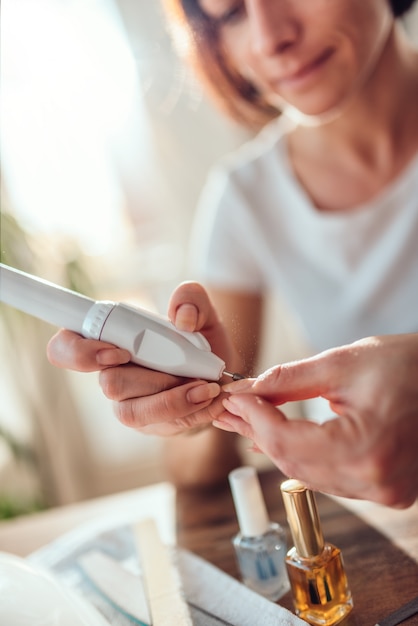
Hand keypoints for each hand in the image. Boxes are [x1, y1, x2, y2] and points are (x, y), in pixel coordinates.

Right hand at [47, 282, 236, 434]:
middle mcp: (111, 374)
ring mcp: (128, 404)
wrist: (218, 377)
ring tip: (206, 387)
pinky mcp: (150, 424)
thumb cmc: (197, 341)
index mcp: (108, 340)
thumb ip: (192, 299)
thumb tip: (183, 318)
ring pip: (133, 412)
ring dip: (173, 399)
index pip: (64, 348)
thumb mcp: (201, 310)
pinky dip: (193, 411)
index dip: (80, 353)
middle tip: (187, 367)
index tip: (121, 352)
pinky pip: (162, 426)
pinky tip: (212, 399)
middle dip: (153, 376)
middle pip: (110, 383)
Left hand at [214, 334, 417, 507]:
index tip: (234, 398)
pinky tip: (282, 438)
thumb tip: (249, 390)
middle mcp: (377, 481)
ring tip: (249, 421)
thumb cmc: (411, 366)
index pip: (288, 441)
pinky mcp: (387, 488)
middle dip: (259, 432)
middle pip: (294, 463)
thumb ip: (290, 380)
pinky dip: (303, 456)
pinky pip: (332, 478)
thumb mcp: (344, 363)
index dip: (255, 417)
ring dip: (277, 446)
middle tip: (233, 410)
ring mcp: (385, 490)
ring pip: (309, 474)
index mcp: (366, 449)